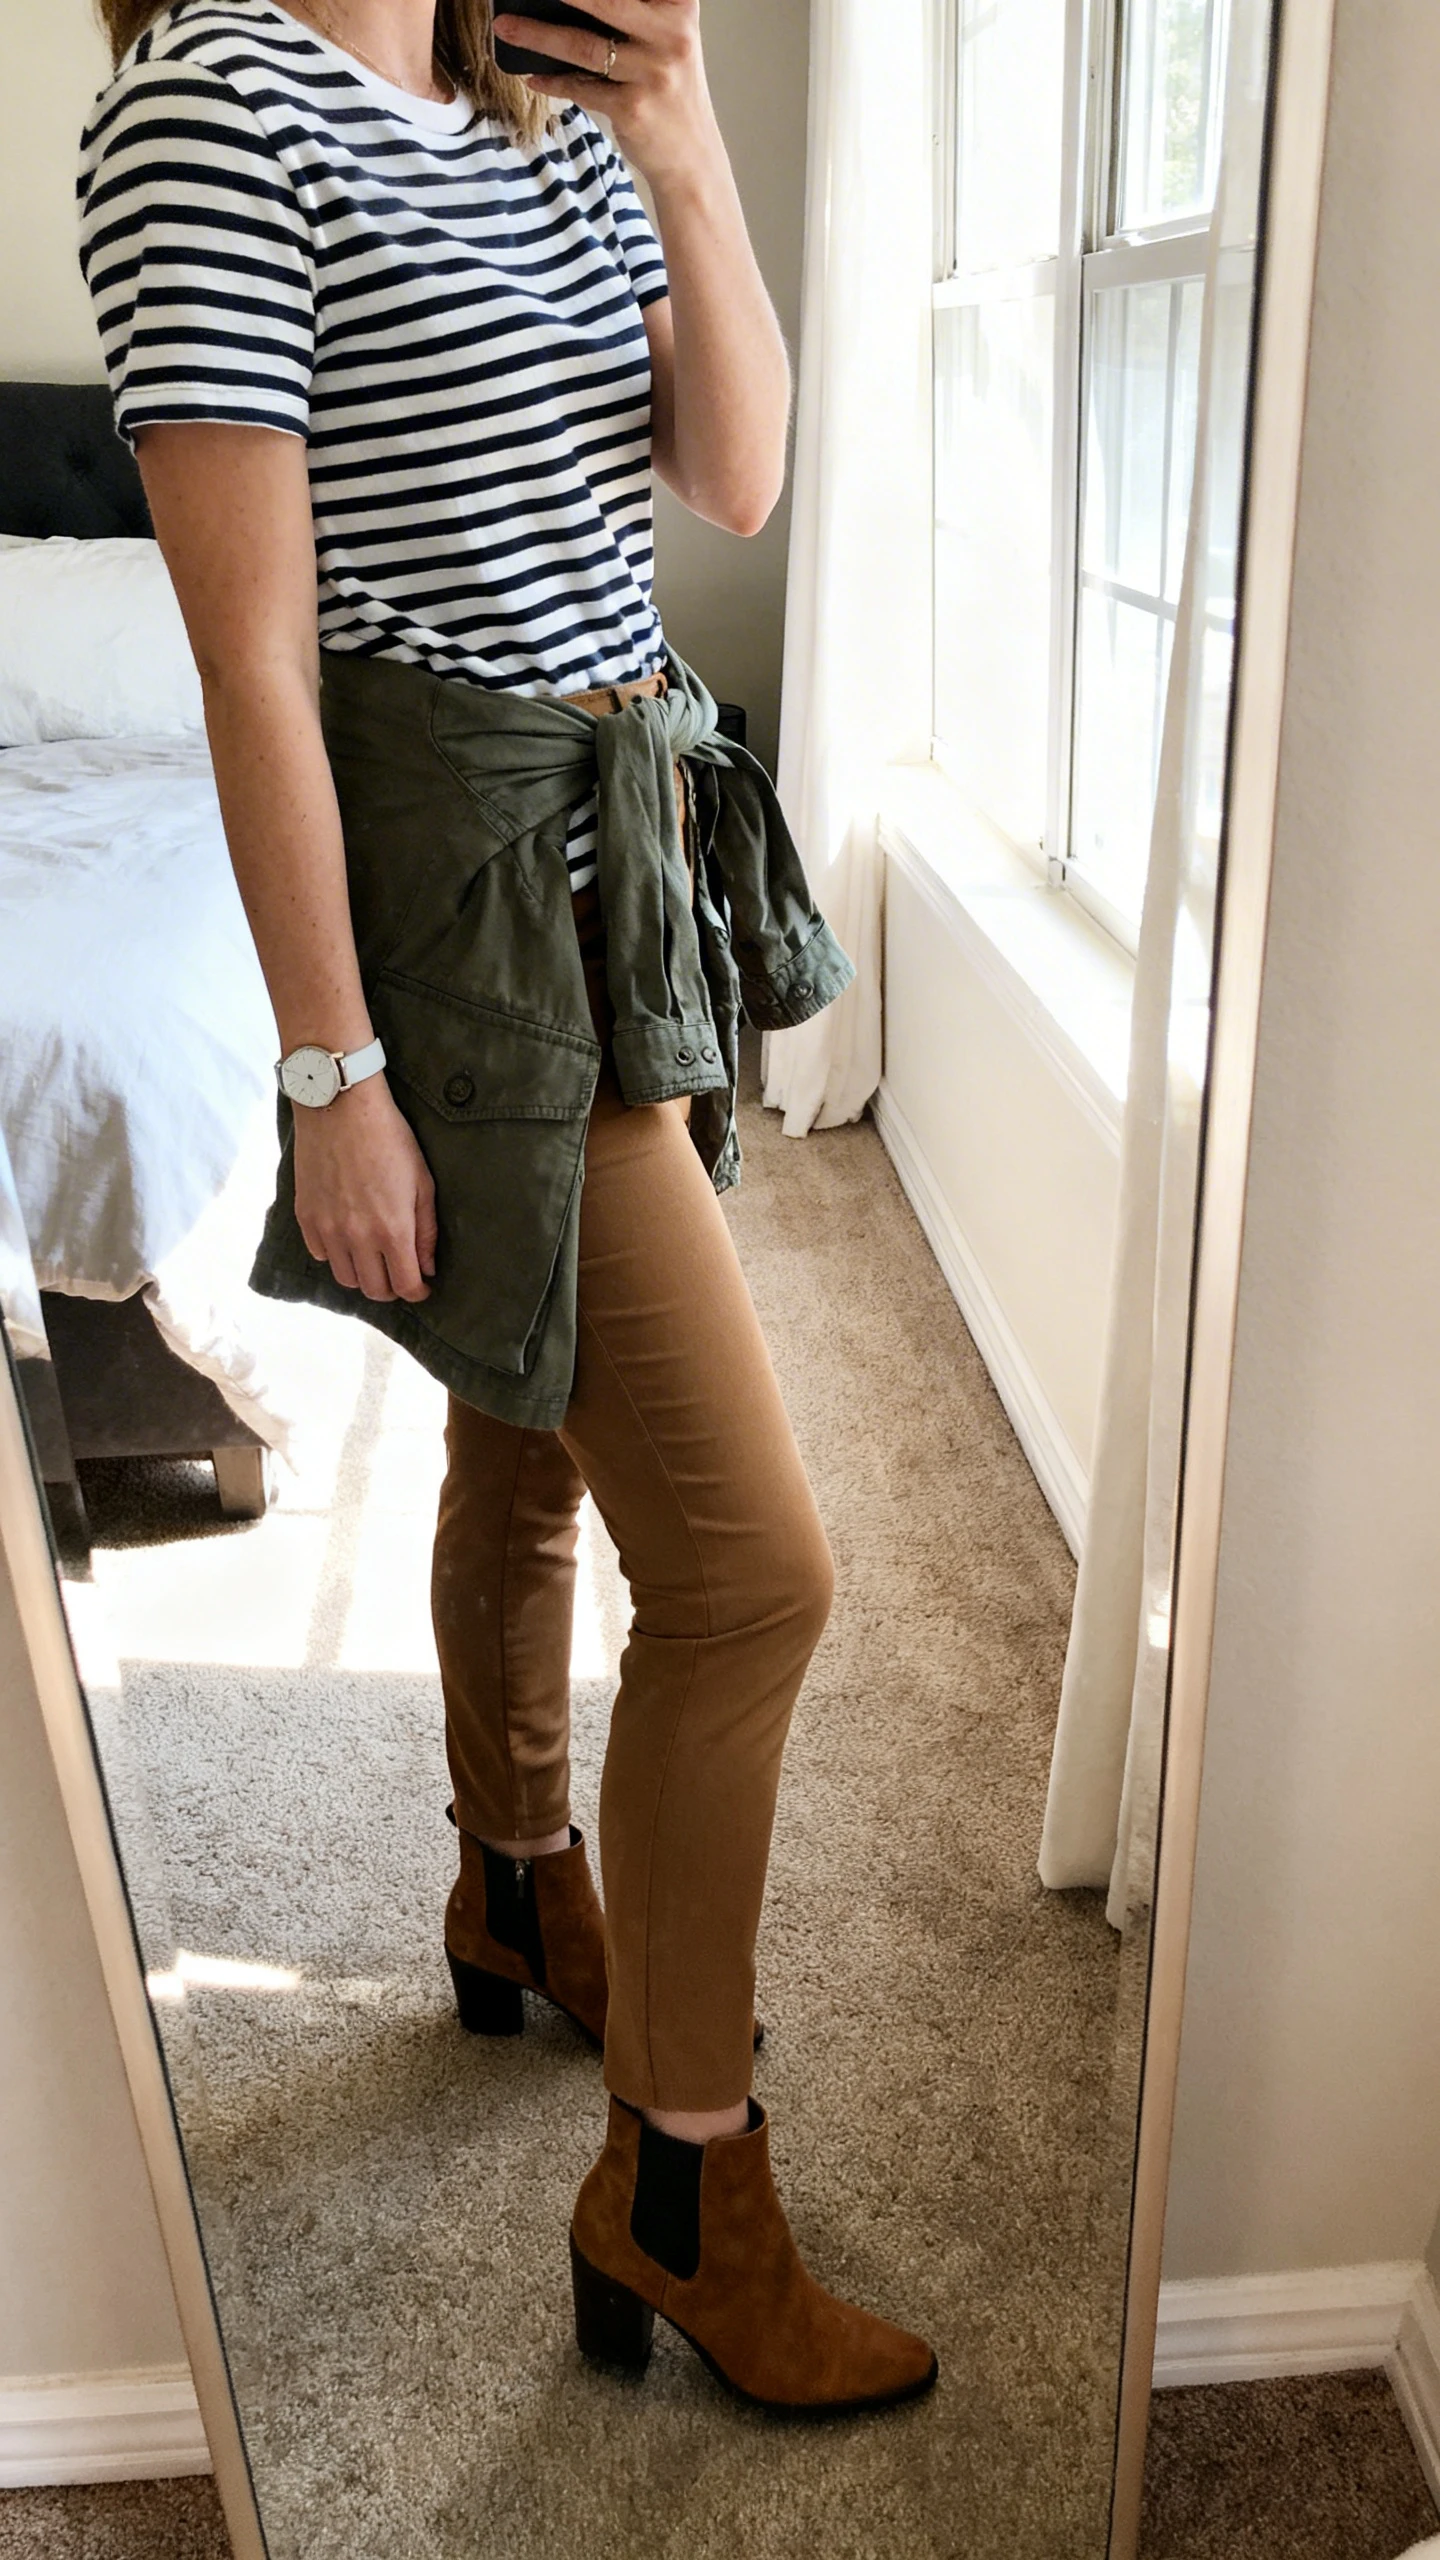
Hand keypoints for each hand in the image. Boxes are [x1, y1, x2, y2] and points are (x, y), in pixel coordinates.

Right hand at [292, 1075, 437, 1303]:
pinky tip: (347, 1237)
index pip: (405, 1285)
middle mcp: (357, 1237)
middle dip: (391, 1288)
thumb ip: (426, 1231)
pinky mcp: (305, 1217)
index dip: (418, 1292)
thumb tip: (428, 1267)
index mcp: (392, 1230)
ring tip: (373, 1258)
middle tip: (399, 1274)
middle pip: (374, 1290)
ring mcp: (327, 1229)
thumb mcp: (422, 1182)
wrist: (340, 1107)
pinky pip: (320, 1254)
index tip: (422, 1287)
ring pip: (345, 1278)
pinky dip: (336, 1254)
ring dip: (363, 1275)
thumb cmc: (389, 1139)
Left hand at [493, 0, 719, 190]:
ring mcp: (653, 73)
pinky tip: (532, 75)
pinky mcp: (633, 108)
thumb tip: (565, 4)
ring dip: (537, 35)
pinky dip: (553, 81)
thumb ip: (632, 14)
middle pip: (604, 1)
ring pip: (583, 45)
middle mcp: (672, 35)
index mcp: (679, 6)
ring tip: (505, 26)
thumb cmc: (670, 91)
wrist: (692, 157)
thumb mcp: (665, 39)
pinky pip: (581, 88)